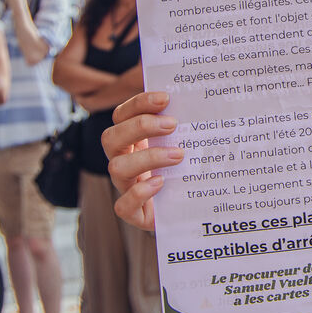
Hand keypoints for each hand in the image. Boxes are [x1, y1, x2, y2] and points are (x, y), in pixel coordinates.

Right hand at [103, 91, 182, 230]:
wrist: (191, 211)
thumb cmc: (187, 172)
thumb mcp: (185, 145)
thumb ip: (186, 126)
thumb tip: (200, 99)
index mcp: (133, 141)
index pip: (123, 116)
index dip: (139, 104)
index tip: (165, 98)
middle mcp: (125, 161)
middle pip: (110, 138)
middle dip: (140, 126)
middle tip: (172, 124)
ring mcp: (126, 188)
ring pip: (116, 168)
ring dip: (147, 157)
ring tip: (178, 155)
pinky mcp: (135, 214)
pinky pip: (122, 206)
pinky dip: (139, 193)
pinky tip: (161, 183)